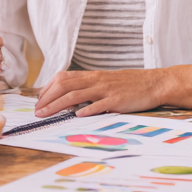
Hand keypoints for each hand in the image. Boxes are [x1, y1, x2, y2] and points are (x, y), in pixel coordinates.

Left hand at [34, 63, 191, 116]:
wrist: (155, 83)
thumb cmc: (129, 86)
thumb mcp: (105, 83)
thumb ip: (88, 89)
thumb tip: (69, 100)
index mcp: (92, 76)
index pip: (62, 78)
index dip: (47, 89)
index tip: (38, 100)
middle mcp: (96, 80)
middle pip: (64, 85)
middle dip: (47, 98)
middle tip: (37, 111)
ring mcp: (106, 89)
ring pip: (75, 94)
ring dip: (57, 104)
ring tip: (45, 114)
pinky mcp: (117, 100)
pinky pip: (99, 104)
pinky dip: (86, 109)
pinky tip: (76, 115)